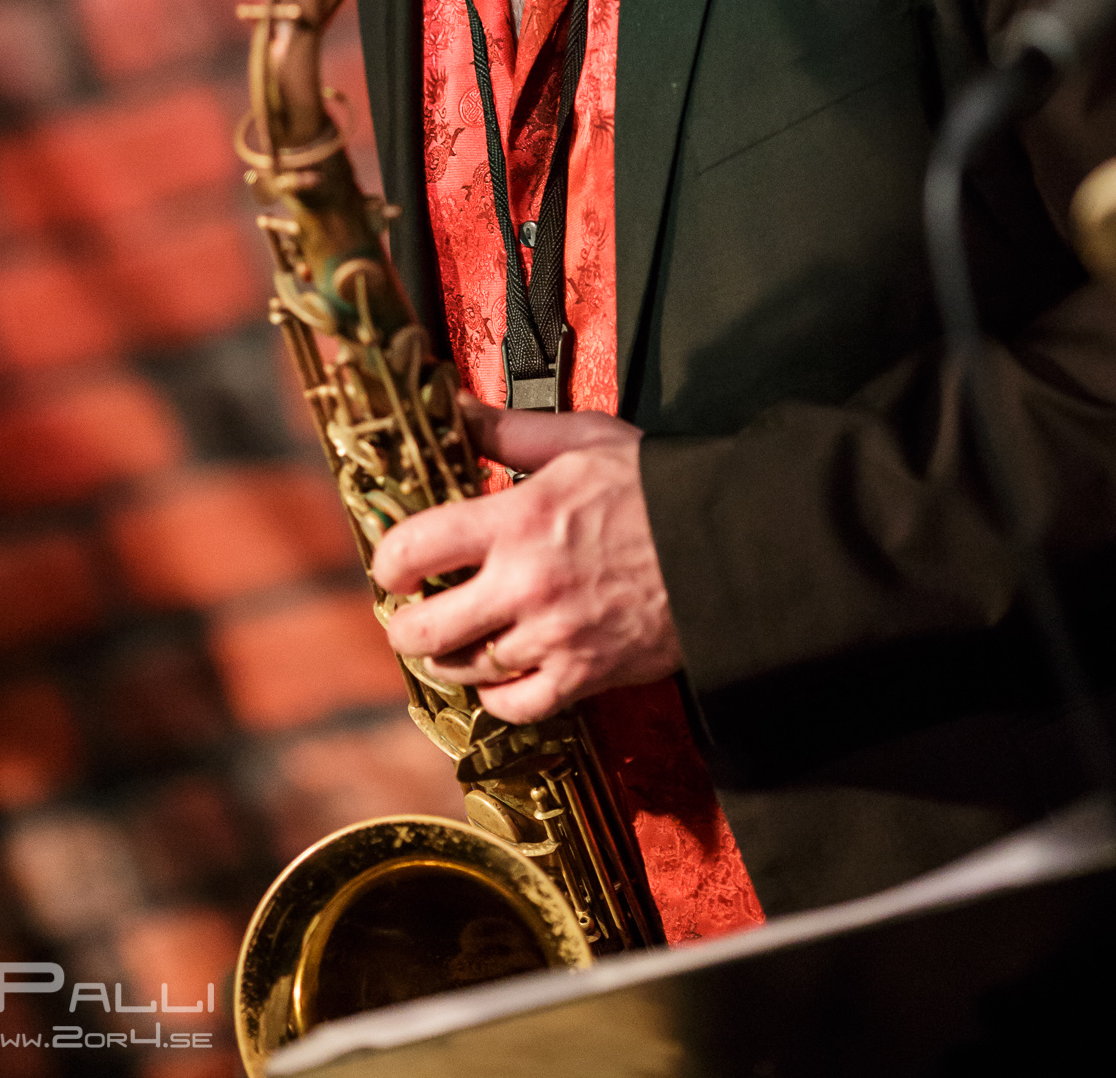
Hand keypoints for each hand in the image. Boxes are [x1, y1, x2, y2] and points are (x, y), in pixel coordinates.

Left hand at [371, 399, 683, 723]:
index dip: (389, 560)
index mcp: (518, 519)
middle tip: (411, 609)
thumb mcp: (579, 440)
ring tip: (451, 639)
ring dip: (447, 658)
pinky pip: (516, 706)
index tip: (393, 562)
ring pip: (463, 669)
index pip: (414, 548)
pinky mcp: (584, 675)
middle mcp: (525, 584)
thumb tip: (457, 409)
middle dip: (405, 622)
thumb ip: (507, 431)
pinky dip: (497, 696)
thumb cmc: (656, 488)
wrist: (726, 542)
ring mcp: (553, 636)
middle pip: (423, 629)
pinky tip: (497, 675)